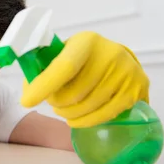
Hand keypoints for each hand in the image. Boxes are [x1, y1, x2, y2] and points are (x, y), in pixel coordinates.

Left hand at [20, 31, 149, 127]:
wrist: (118, 56)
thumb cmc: (82, 58)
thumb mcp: (64, 53)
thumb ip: (43, 68)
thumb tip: (27, 92)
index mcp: (86, 42)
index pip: (64, 67)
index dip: (44, 85)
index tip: (27, 101)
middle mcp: (110, 55)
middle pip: (73, 94)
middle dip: (56, 103)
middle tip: (53, 101)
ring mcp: (127, 74)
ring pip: (87, 108)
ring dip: (68, 114)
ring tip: (64, 109)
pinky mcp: (136, 91)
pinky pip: (104, 115)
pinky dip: (85, 121)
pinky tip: (76, 118)